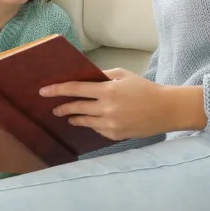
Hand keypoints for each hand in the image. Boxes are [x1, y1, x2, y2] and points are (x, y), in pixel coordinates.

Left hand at [42, 68, 201, 139]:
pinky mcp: (115, 135)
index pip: (76, 89)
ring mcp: (111, 124)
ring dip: (74, 118)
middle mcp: (107, 108)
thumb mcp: (124, 75)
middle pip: (76, 108)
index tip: (44, 91)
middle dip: (63, 108)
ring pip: (84, 121)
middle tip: (55, 108)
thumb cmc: (145, 89)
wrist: (166, 109)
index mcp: (108, 90)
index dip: (57, 90)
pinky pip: (97, 130)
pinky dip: (93, 125)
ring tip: (69, 116)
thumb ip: (103, 76)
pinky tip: (91, 122)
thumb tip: (85, 78)